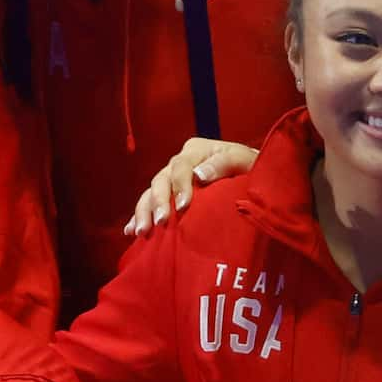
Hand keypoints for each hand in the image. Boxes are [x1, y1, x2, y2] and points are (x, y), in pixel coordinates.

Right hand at [124, 140, 258, 237]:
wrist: (249, 176)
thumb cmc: (250, 168)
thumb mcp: (244, 160)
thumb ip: (224, 163)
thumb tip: (200, 174)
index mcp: (196, 150)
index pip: (181, 166)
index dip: (180, 185)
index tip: (183, 206)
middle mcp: (179, 162)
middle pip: (161, 180)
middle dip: (158, 202)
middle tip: (160, 223)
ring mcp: (171, 178)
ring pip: (150, 193)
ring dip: (144, 212)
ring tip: (142, 232)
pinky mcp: (168, 194)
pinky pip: (148, 204)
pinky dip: (139, 216)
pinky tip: (131, 231)